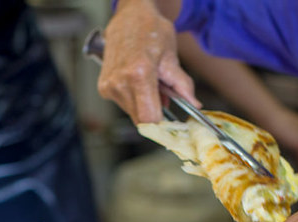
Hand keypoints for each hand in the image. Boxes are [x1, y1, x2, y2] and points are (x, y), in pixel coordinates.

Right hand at [97, 0, 197, 123]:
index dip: (162, 126)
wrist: (128, 19)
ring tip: (150, 85)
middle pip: (140, 119)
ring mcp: (109, 86)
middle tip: (165, 99)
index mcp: (138, 74)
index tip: (171, 126)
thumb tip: (193, 104)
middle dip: (155, 113)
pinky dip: (134, 99)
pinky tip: (138, 83)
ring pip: (132, 113)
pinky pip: (124, 104)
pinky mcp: (104, 88)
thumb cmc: (150, 31)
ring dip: (144, 106)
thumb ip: (182, 84)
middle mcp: (120, 82)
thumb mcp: (171, 55)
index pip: (149, 118)